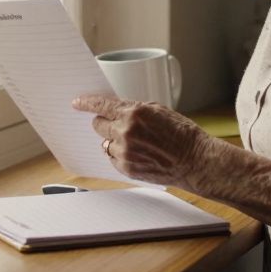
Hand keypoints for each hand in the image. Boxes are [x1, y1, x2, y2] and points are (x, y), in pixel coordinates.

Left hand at [72, 95, 213, 190]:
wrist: (193, 160)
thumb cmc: (181, 134)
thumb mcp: (159, 110)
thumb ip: (134, 109)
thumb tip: (116, 109)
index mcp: (134, 113)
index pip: (101, 105)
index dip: (86, 103)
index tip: (77, 103)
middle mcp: (126, 132)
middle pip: (98, 125)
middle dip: (105, 122)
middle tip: (119, 125)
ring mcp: (125, 152)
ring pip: (105, 142)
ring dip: (114, 140)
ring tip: (135, 142)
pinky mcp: (126, 168)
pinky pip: (112, 158)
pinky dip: (120, 155)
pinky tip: (138, 154)